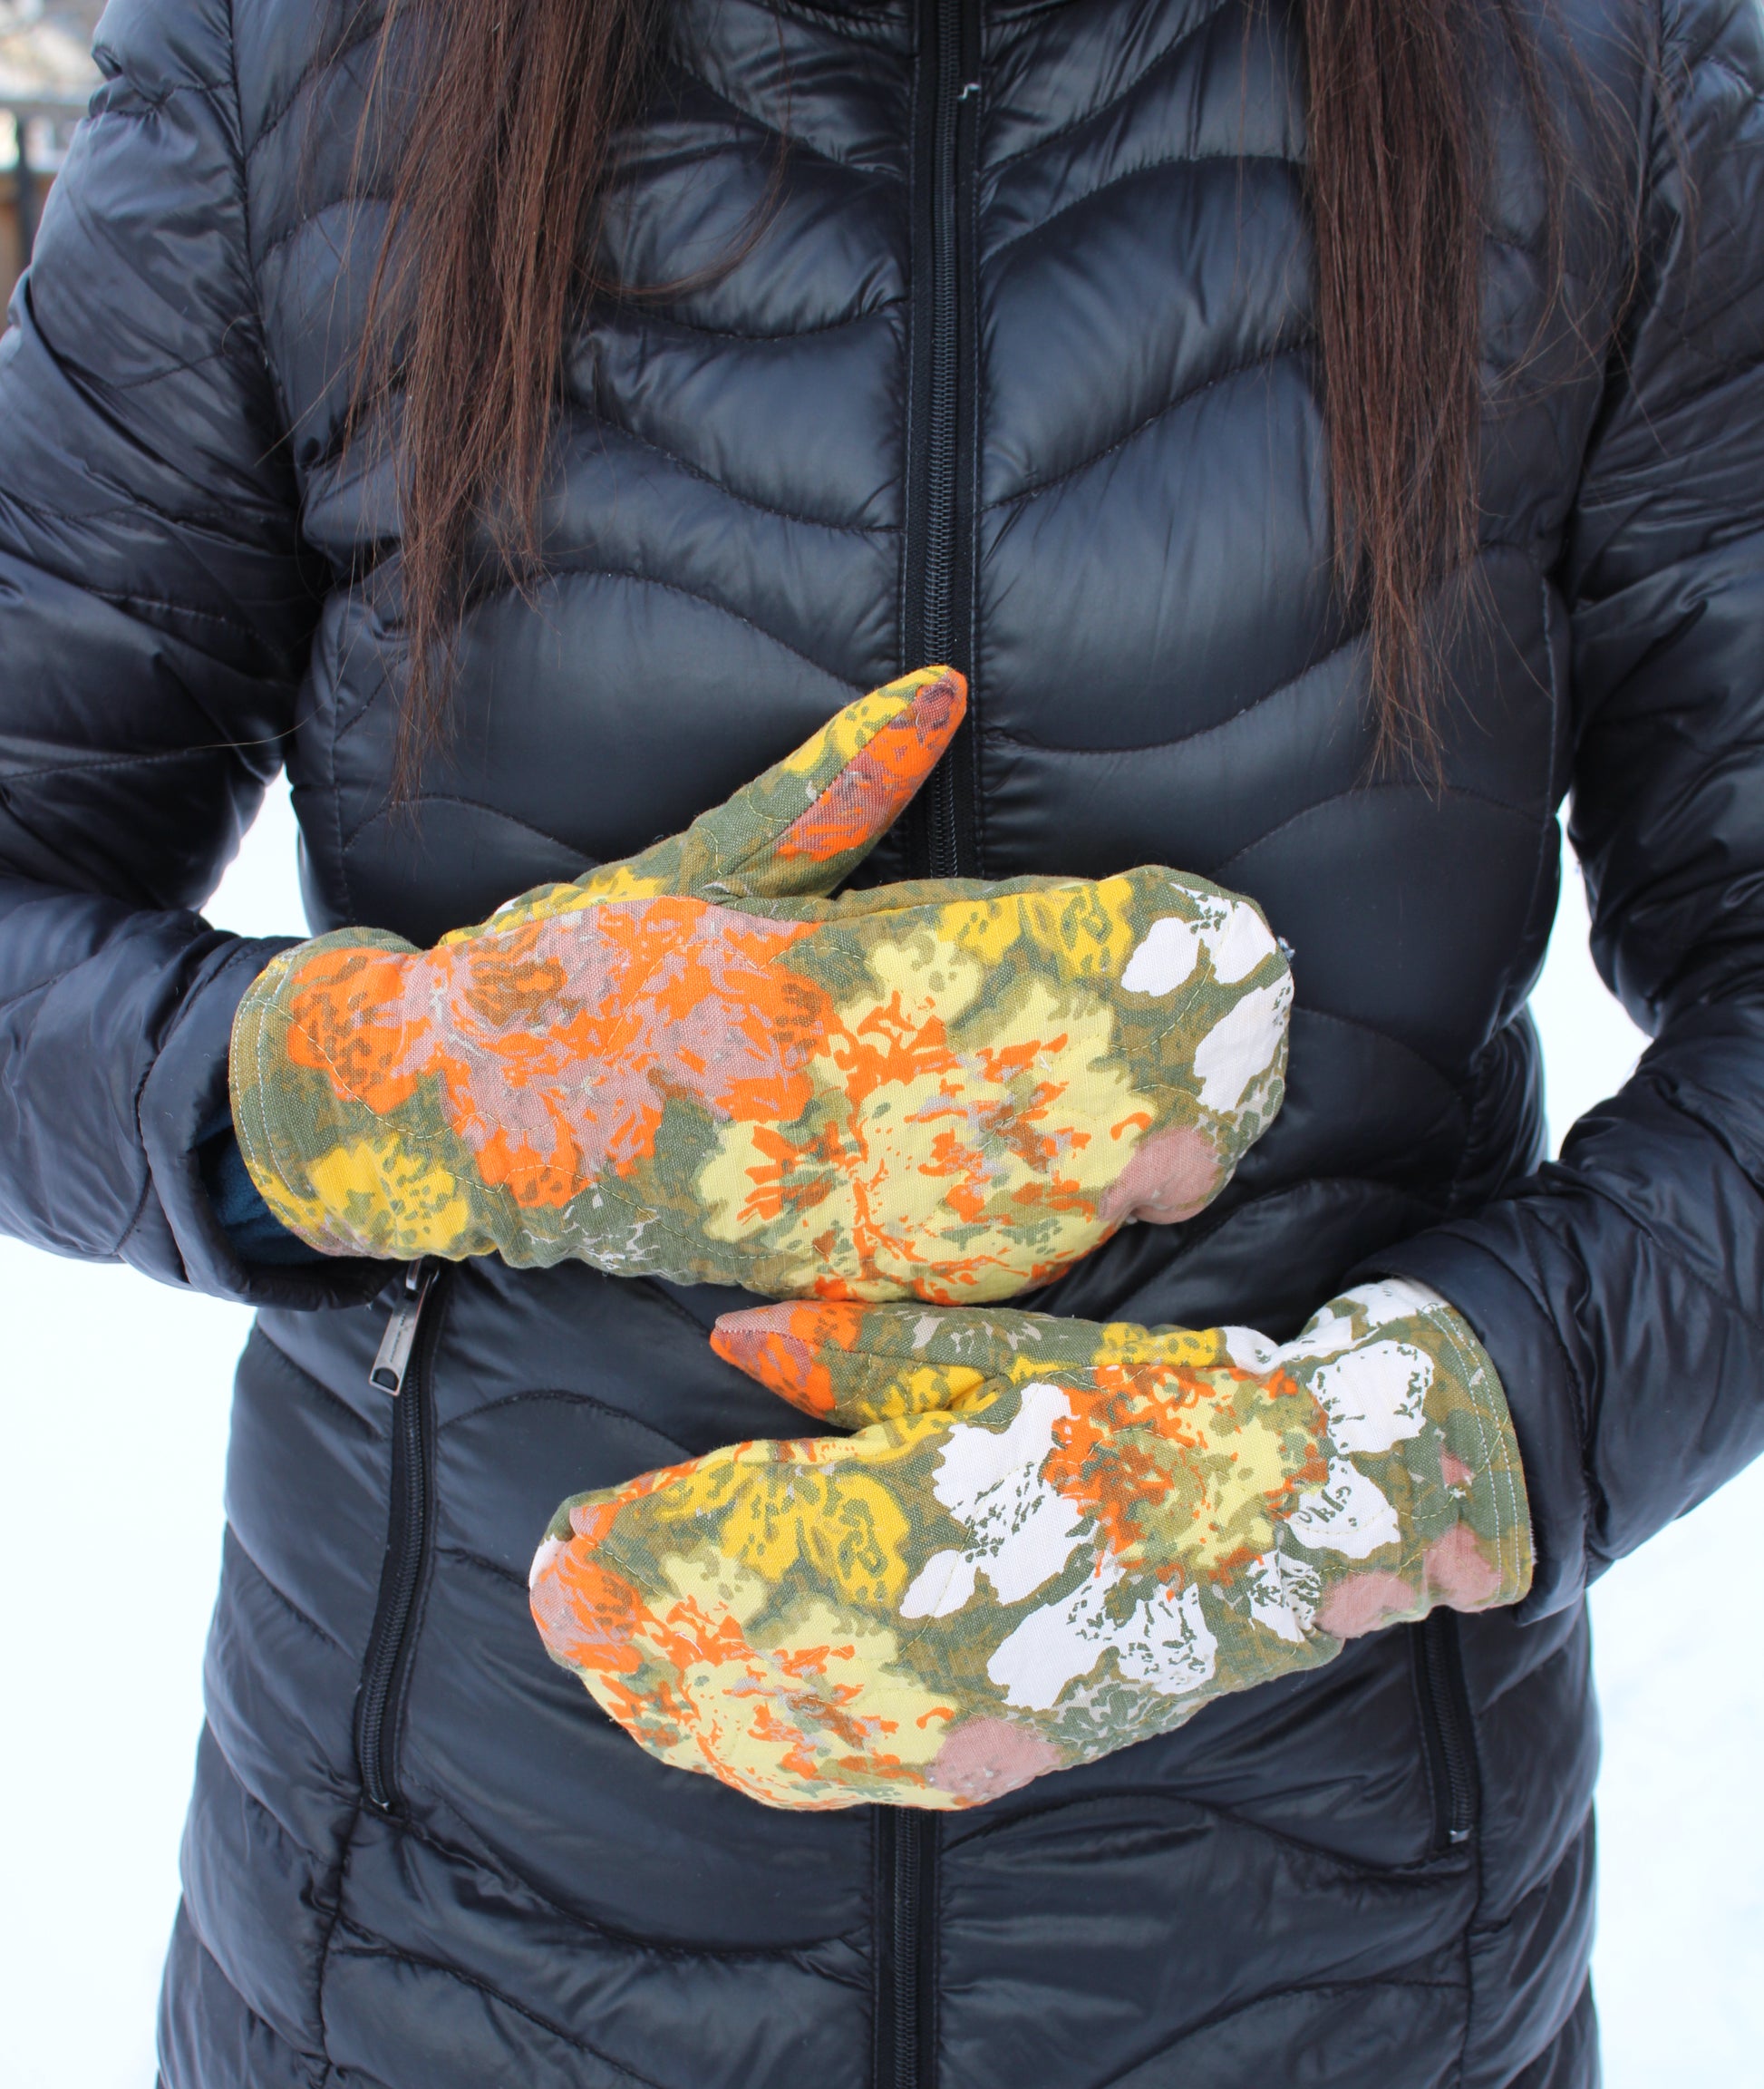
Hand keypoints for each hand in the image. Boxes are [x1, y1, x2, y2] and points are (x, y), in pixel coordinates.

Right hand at [228, 669, 1291, 1300]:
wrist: (443, 1108)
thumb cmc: (568, 968)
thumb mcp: (700, 858)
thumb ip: (826, 788)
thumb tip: (940, 691)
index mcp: (799, 969)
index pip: (984, 957)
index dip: (1102, 957)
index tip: (1197, 937)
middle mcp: (811, 1081)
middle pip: (1006, 1081)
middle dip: (1134, 1078)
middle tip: (1251, 1065)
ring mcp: (795, 1177)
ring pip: (976, 1183)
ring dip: (1100, 1175)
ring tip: (1208, 1156)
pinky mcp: (773, 1251)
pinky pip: (905, 1263)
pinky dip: (1002, 1255)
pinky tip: (1089, 1241)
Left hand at [528, 1282, 1532, 1809]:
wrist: (1311, 1521)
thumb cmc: (1160, 1406)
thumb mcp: (1015, 1353)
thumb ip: (862, 1360)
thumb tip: (728, 1342)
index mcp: (956, 1510)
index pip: (758, 1548)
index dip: (648, 1556)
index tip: (564, 1541)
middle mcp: (959, 1631)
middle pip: (753, 1648)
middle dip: (638, 1632)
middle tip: (549, 1602)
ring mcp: (983, 1711)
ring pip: (792, 1730)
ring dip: (680, 1702)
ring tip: (599, 1666)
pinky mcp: (1005, 1751)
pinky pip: (861, 1774)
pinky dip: (766, 1756)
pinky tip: (699, 1735)